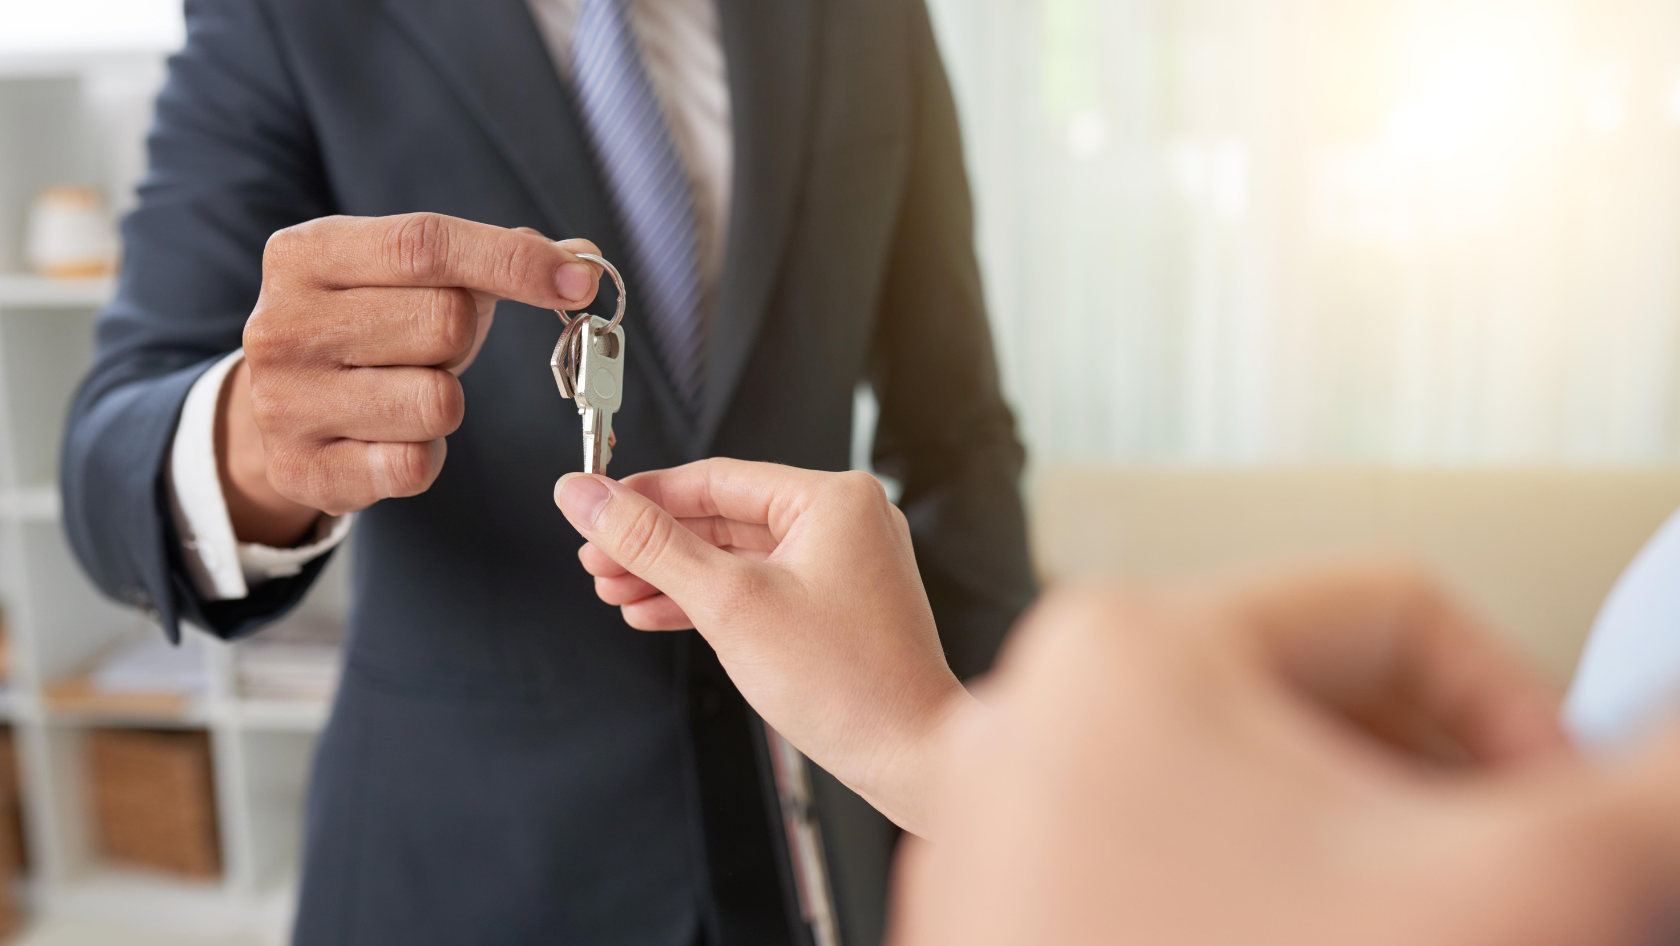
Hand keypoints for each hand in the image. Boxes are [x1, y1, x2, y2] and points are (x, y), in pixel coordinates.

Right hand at [224, 213, 601, 545]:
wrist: (282, 408)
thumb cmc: (371, 329)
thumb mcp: (416, 279)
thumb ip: (498, 259)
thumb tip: (585, 259)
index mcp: (307, 253)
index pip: (424, 243)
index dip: (512, 261)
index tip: (578, 283)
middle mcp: (281, 324)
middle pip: (443, 322)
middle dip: (463, 339)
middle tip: (432, 348)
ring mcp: (283, 402)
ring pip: (437, 402)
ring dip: (447, 402)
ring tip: (406, 392)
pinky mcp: (302, 471)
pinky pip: (414, 466)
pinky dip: (425, 456)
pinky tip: (392, 439)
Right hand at [554, 460, 969, 835]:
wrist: (909, 756)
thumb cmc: (848, 682)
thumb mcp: (728, 603)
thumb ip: (651, 544)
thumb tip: (587, 497)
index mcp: (834, 499)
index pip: (716, 478)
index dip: (645, 495)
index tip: (592, 506)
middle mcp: (846, 522)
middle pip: (722, 517)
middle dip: (653, 544)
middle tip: (596, 559)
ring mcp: (843, 566)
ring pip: (735, 557)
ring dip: (672, 576)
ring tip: (616, 591)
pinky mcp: (835, 607)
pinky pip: (758, 587)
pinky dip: (708, 601)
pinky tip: (657, 613)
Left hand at [891, 567, 1679, 945]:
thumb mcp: (1507, 891)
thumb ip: (1644, 798)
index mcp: (1136, 643)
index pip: (1395, 611)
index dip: (1521, 707)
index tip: (1562, 811)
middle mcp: (1039, 706)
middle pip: (1315, 698)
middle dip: (1433, 793)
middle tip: (1489, 886)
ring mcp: (1001, 806)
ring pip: (1244, 782)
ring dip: (1356, 853)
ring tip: (1405, 922)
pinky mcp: (999, 893)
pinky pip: (1167, 847)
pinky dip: (1263, 894)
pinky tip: (1310, 941)